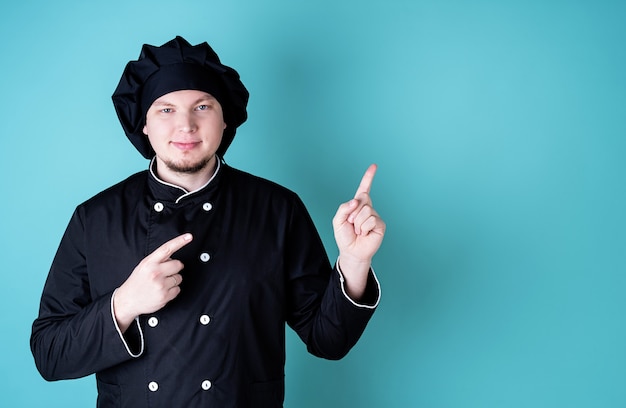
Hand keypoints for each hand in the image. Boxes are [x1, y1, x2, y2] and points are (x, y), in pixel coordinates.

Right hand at [113, 233, 192, 331]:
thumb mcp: (143, 266)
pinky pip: (178, 289)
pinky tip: (162, 291)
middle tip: (165, 273)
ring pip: (179, 278)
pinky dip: (172, 291)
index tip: (189, 237)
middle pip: (178, 264)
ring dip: (173, 280)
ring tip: (161, 283)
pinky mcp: (165, 296)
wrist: (127, 300)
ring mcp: (160, 285)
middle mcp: (155, 272)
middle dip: (174, 268)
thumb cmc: (137, 282)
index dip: (179, 241)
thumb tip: (172, 257)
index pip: (167, 249)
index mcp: (149, 262)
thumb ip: (157, 260)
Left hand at [333, 164, 384, 298]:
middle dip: (353, 212)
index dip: (369, 177)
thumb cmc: (345, 236)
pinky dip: (364, 228)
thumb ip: (344, 208)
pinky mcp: (380, 225)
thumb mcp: (337, 220)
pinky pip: (371, 220)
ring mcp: (374, 216)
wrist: (351, 251)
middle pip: (362, 198)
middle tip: (351, 224)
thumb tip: (357, 201)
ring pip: (366, 210)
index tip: (374, 166)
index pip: (364, 188)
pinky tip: (364, 234)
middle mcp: (368, 208)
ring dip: (357, 223)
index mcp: (357, 205)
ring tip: (358, 231)